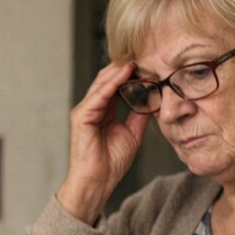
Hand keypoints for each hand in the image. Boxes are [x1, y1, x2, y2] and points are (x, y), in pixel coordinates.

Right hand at [56, 61, 151, 223]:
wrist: (97, 183)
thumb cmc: (110, 164)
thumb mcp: (132, 133)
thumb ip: (140, 114)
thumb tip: (153, 98)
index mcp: (102, 111)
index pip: (117, 84)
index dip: (133, 72)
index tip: (152, 62)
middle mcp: (92, 107)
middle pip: (108, 78)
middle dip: (127, 65)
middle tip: (147, 52)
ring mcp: (85, 111)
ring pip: (104, 82)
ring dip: (122, 69)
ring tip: (139, 56)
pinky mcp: (81, 116)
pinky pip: (100, 94)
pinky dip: (114, 81)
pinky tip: (128, 72)